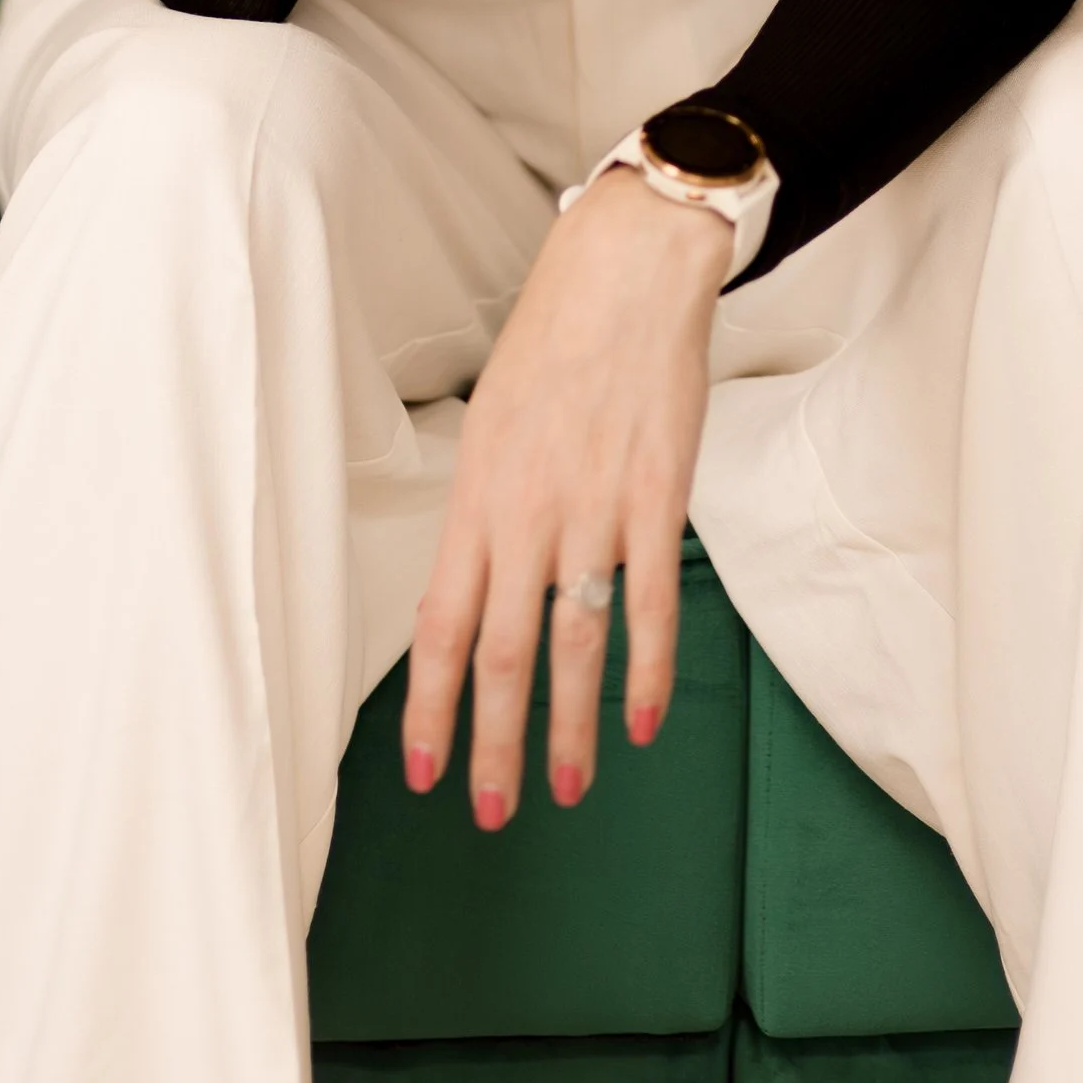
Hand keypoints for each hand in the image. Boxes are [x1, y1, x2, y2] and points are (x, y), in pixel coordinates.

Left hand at [401, 164, 732, 824]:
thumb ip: (490, 505)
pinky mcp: (658, 499)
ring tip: (566, 788)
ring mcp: (594, 508)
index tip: (425, 770)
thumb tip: (484, 580)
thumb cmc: (556, 337)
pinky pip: (650, 603)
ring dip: (568, 727)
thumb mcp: (495, 420)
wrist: (628, 270)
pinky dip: (647, 673)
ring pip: (575, 643)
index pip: (442, 621)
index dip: (433, 704)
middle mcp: (526, 510)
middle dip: (495, 741)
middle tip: (493, 812)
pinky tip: (643, 723)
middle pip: (504, 651)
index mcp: (477, 492)